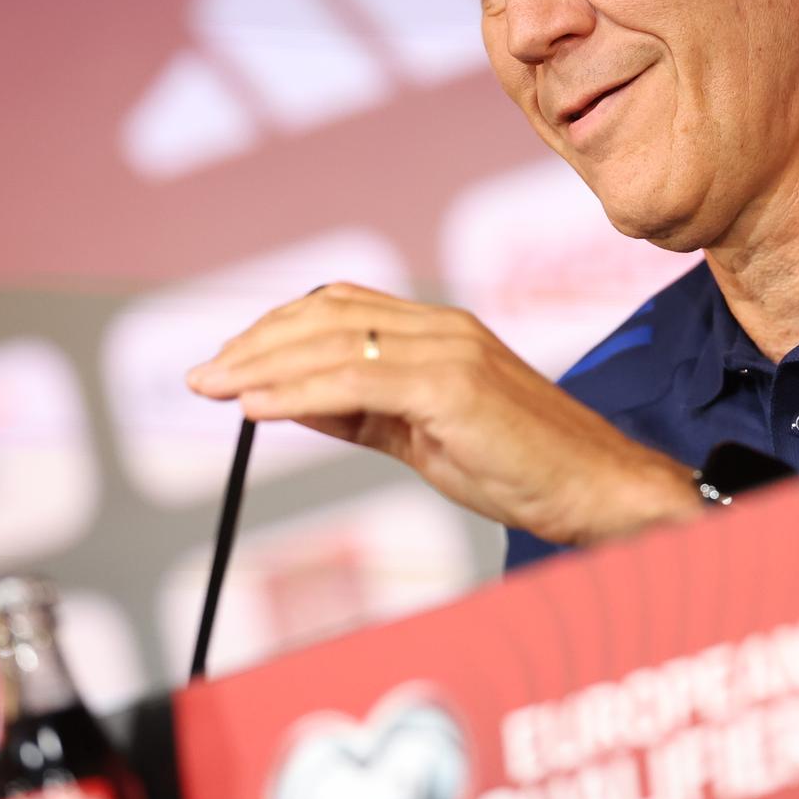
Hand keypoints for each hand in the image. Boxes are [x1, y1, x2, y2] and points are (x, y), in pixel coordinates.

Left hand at [185, 283, 700, 545]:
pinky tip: (259, 407)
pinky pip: (359, 380)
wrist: (595, 490)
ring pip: (335, 340)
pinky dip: (300, 391)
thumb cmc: (521, 468)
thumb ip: (359, 412)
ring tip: (215, 387)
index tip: (228, 363)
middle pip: (327, 314)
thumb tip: (285, 401)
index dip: (275, 330)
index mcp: (441, 331)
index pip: (340, 309)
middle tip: (202, 376)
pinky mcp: (454, 387)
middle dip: (255, 342)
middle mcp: (444, 327)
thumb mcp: (422, 435)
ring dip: (263, 363)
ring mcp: (451, 352)